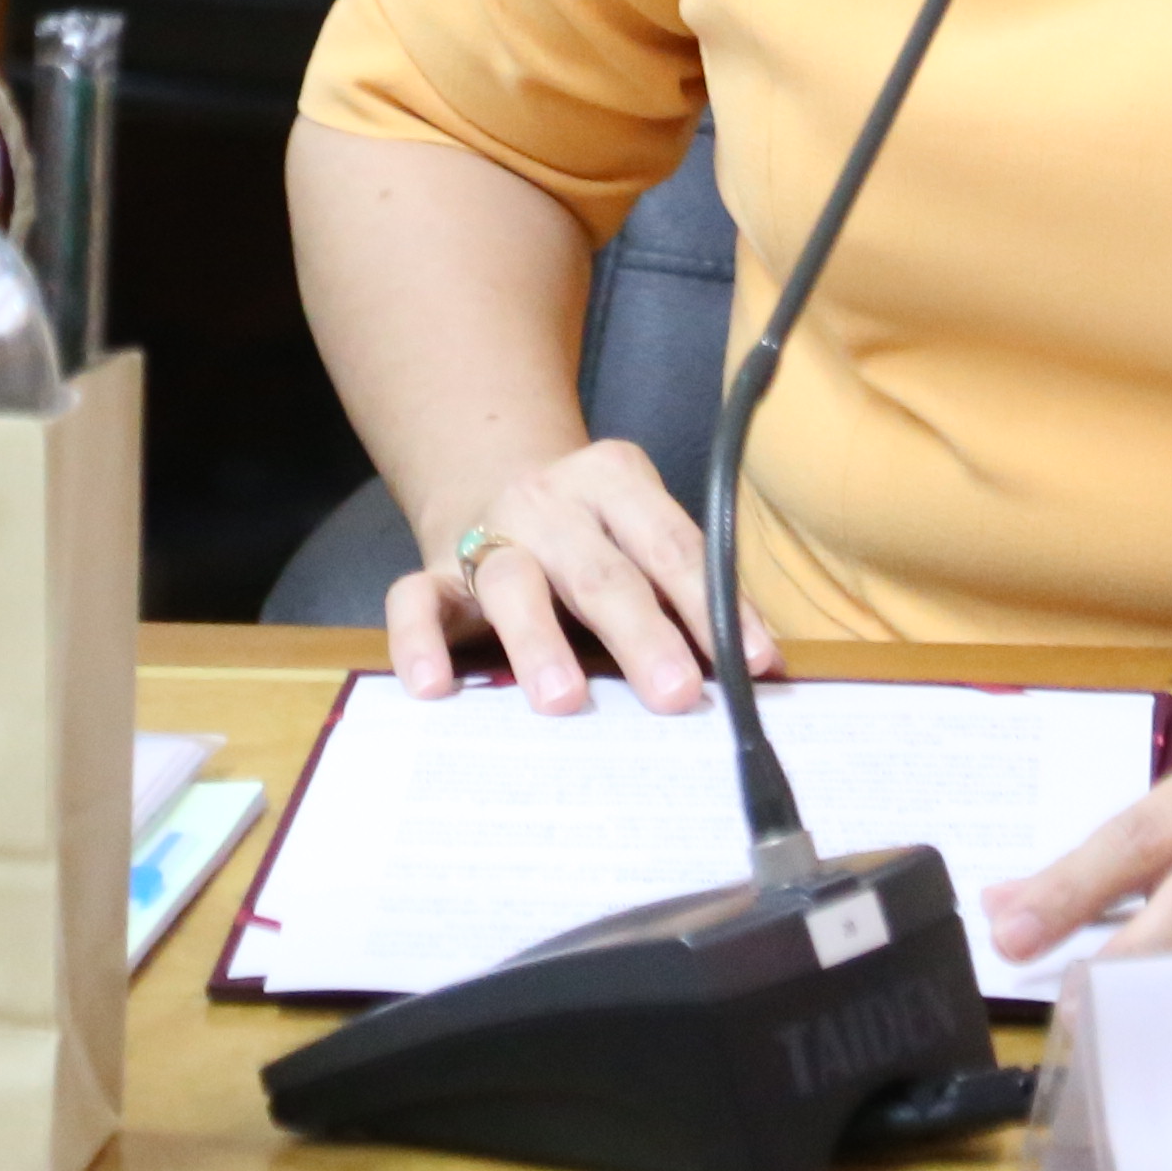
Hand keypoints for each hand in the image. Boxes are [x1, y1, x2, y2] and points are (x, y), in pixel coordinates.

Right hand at [388, 437, 776, 715]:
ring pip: (512, 582)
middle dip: (642, 633)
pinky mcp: (431, 570)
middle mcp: (549, 500)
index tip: (752, 664)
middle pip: (601, 569)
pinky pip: (414, 600)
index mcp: (615, 480)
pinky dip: (420, 642)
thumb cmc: (589, 529)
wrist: (488, 469)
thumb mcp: (637, 530)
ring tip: (564, 700)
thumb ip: (682, 585)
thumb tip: (758, 668)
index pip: (673, 544)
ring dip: (539, 640)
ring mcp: (486, 533)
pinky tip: (436, 688)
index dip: (714, 604)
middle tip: (675, 695)